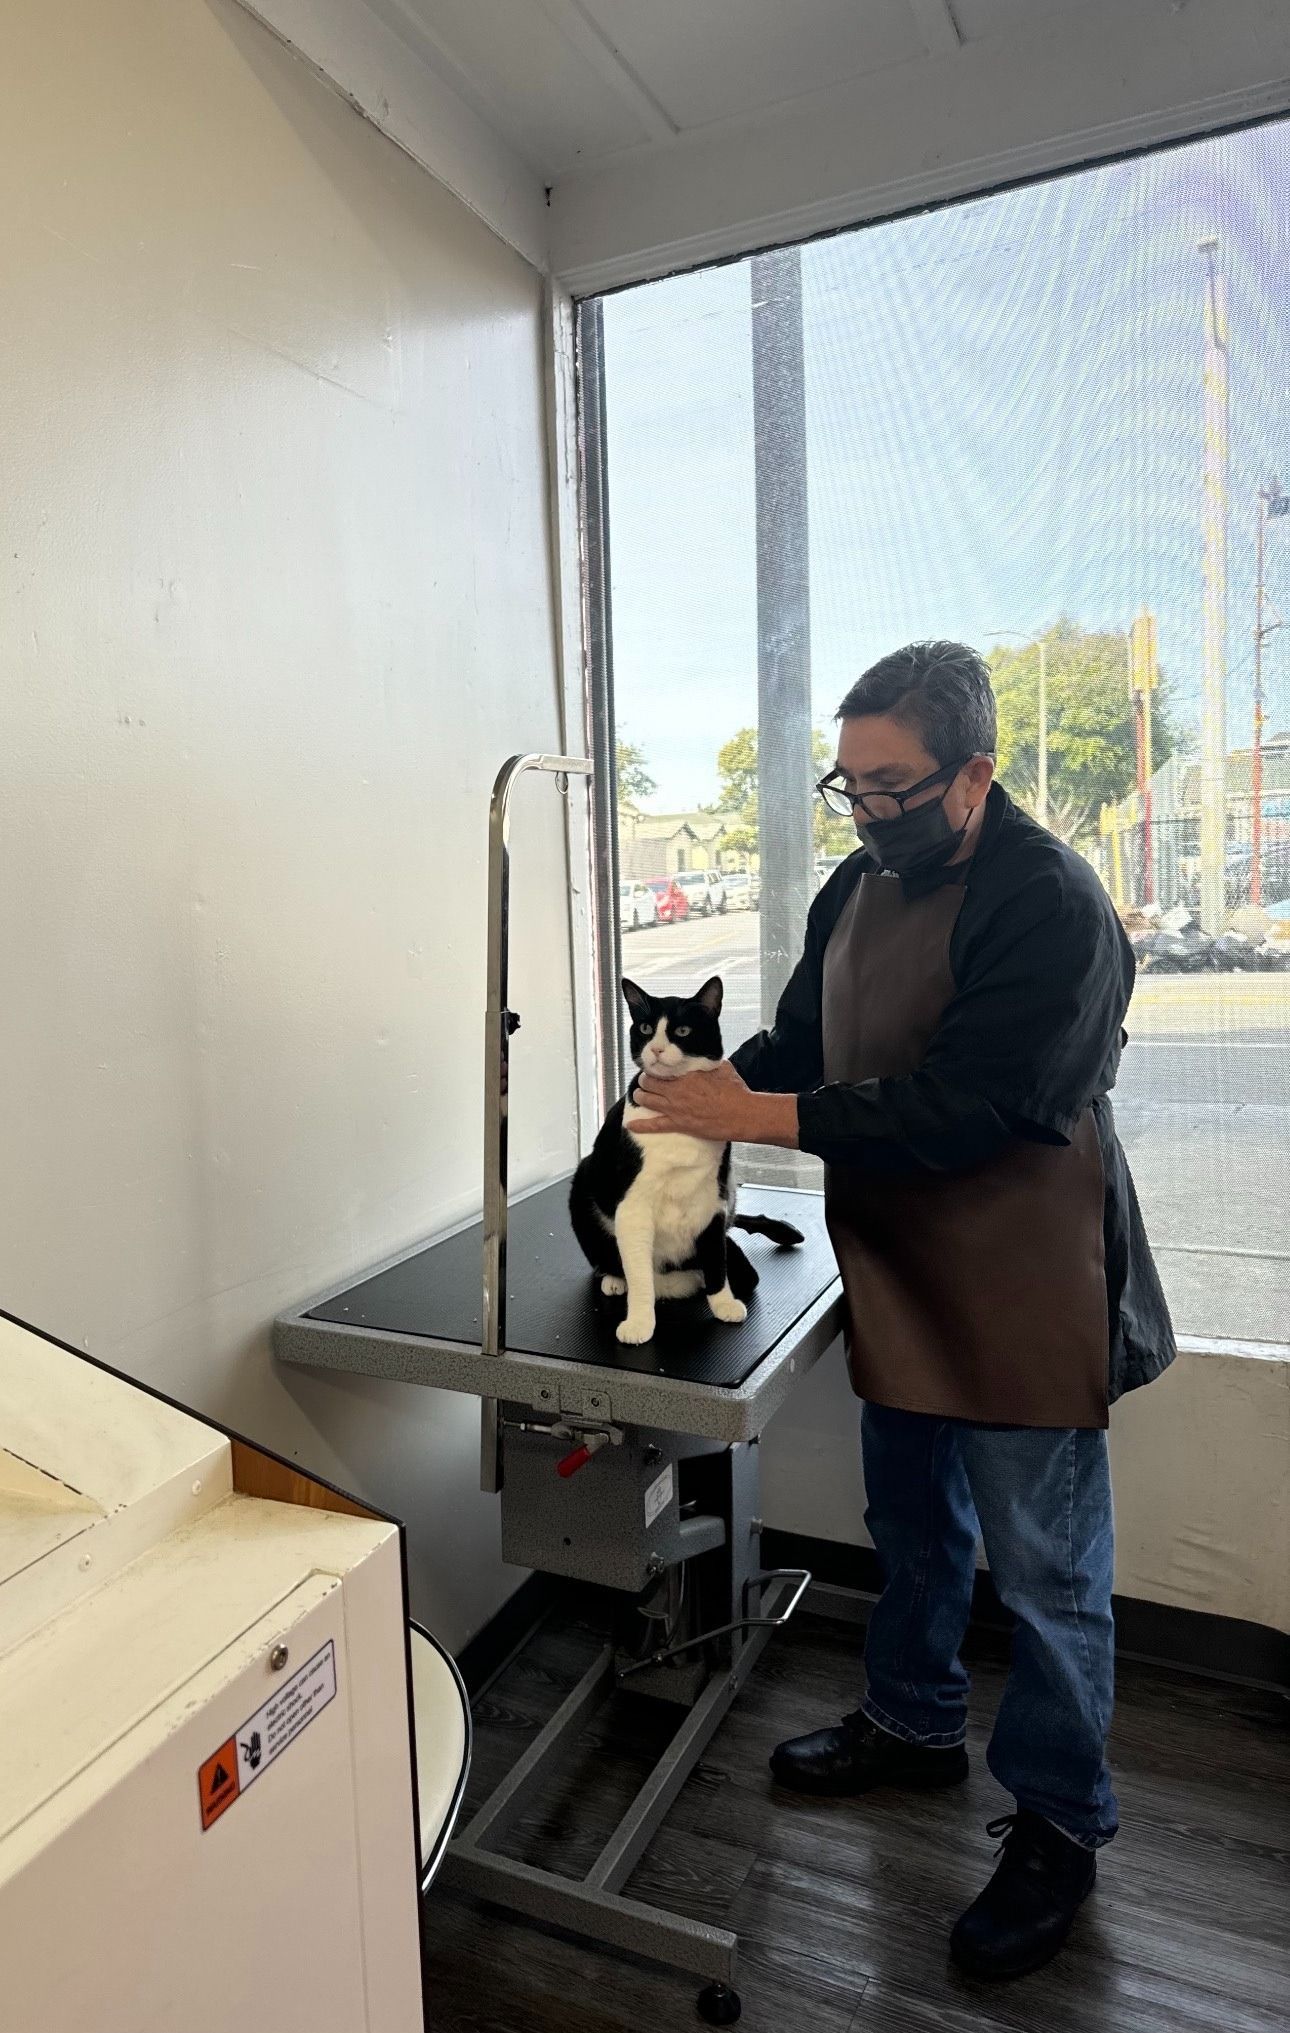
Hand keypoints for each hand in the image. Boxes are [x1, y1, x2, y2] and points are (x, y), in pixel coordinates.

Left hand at [632, 1062, 798, 1148]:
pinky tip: (630, 1126)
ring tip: (640, 1095)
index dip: (656, 1068)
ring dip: (640, 1096)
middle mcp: (676, 1089)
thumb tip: (705, 1058)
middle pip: (649, 1082)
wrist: (742, 1114)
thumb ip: (708, 1063)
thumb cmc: (735, 1090)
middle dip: (645, 1080)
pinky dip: (640, 1126)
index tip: (656, 1067)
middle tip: (647, 1081)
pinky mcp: (678, 1124)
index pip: (661, 1068)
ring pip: (646, 1099)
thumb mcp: (722, 1068)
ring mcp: (675, 1108)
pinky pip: (654, 1125)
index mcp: (686, 1073)